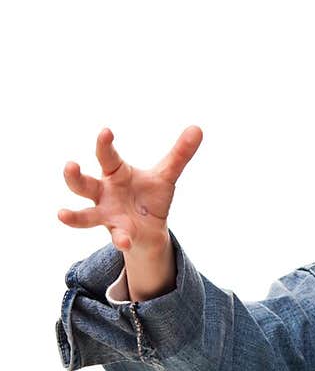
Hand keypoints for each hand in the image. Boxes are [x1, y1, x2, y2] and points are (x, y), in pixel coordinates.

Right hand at [58, 125, 202, 252]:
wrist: (152, 228)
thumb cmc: (150, 196)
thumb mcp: (166, 175)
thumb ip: (179, 154)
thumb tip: (197, 129)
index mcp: (114, 173)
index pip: (106, 155)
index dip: (104, 144)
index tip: (106, 132)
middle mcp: (104, 193)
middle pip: (82, 184)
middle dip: (74, 176)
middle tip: (70, 165)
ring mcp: (107, 215)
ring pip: (85, 216)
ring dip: (74, 217)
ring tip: (62, 215)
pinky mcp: (119, 233)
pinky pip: (117, 237)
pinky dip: (120, 239)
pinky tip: (124, 241)